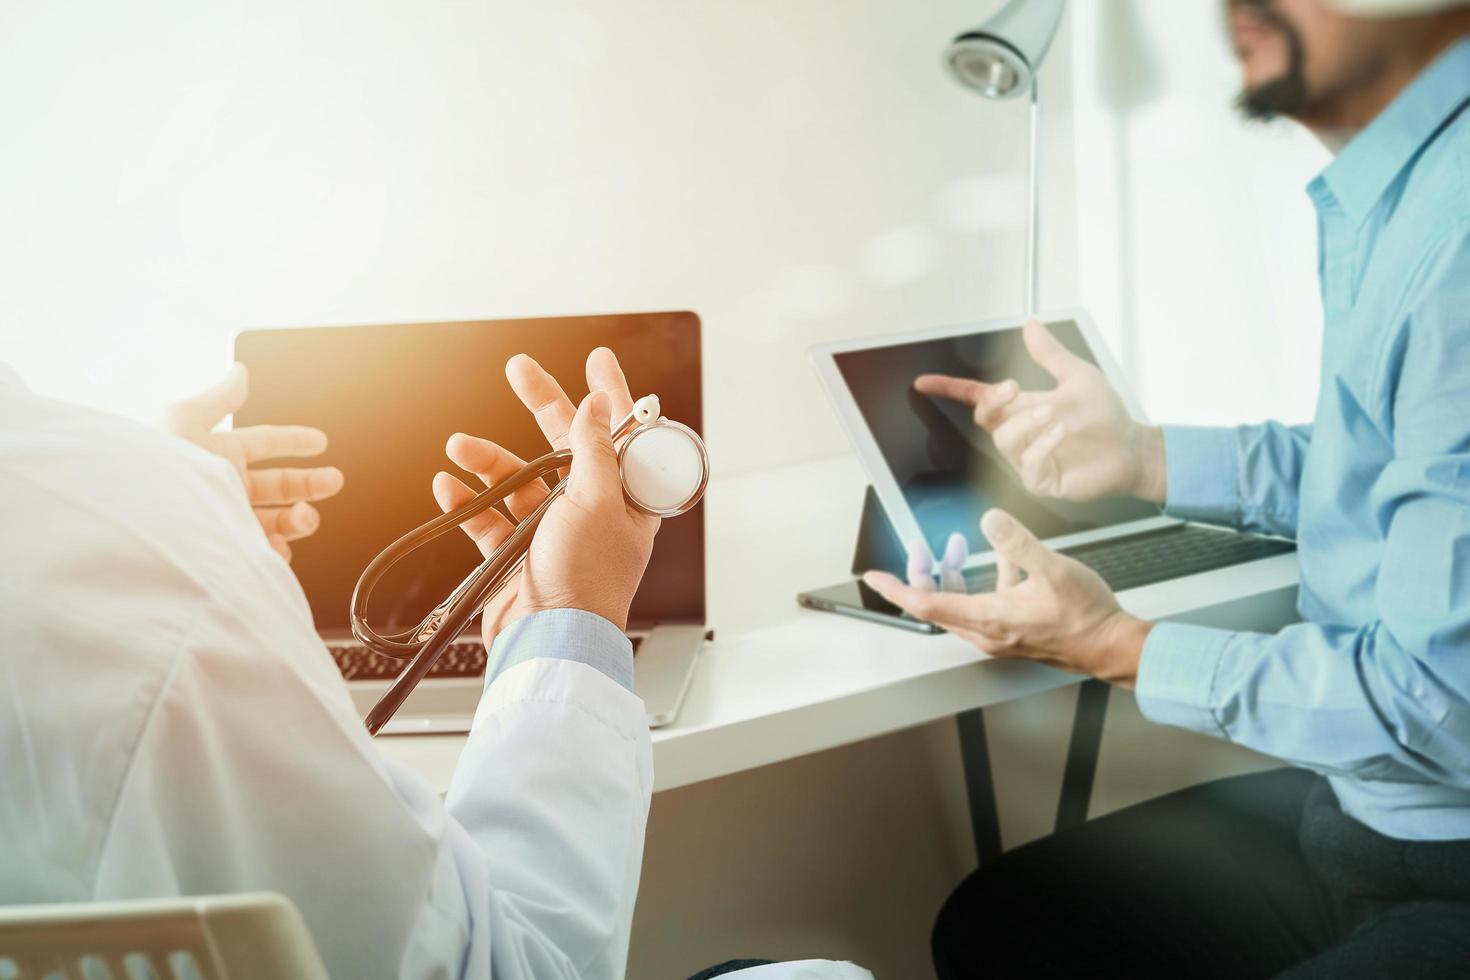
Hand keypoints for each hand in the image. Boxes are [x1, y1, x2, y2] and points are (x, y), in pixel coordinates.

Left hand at [162, 363, 343, 561]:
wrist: (141, 521)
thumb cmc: (157, 468)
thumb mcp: (184, 421)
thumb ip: (219, 399)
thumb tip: (239, 372)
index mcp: (217, 454)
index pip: (264, 444)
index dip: (294, 441)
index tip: (320, 442)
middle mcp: (224, 488)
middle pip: (277, 485)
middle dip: (309, 483)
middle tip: (333, 481)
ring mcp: (227, 521)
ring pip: (276, 520)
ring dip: (299, 518)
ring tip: (303, 518)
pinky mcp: (228, 552)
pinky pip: (262, 555)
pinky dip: (277, 551)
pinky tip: (277, 545)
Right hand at [431, 348, 658, 639]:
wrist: (549, 640)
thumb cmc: (587, 581)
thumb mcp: (598, 502)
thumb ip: (594, 450)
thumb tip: (599, 405)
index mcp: (625, 497)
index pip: (622, 434)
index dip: (611, 395)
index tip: (598, 360)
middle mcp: (591, 509)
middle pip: (564, 444)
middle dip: (541, 404)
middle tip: (519, 369)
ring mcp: (551, 530)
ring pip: (518, 479)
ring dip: (487, 461)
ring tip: (459, 447)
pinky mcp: (515, 553)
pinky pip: (488, 517)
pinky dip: (467, 501)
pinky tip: (449, 487)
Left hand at [863, 509, 1151, 686]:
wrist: (1111, 646)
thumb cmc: (1086, 617)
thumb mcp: (1052, 569)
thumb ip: (1017, 543)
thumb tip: (989, 520)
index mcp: (988, 619)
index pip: (925, 604)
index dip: (896, 588)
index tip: (873, 575)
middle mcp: (986, 631)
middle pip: (936, 603)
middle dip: (923, 571)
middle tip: (921, 545)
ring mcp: (999, 633)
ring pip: (958, 603)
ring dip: (951, 573)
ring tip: (958, 544)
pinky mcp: (1012, 630)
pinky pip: (981, 604)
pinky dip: (980, 579)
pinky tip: (1000, 556)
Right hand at [913, 319, 1166, 502]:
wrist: (1130, 448)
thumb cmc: (1104, 416)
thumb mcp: (1078, 376)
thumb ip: (1050, 355)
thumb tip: (1030, 325)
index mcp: (1021, 408)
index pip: (978, 398)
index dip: (950, 390)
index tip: (925, 383)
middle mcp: (1019, 432)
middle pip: (983, 418)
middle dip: (993, 402)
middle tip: (1014, 387)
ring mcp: (1027, 458)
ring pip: (1003, 441)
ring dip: (1024, 422)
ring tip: (1053, 413)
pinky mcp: (1041, 479)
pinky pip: (1027, 464)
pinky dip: (1041, 445)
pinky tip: (1060, 432)